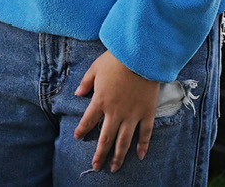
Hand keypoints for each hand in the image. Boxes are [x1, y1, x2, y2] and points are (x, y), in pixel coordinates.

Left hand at [73, 50, 157, 172]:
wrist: (140, 56)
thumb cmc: (116, 60)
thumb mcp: (95, 68)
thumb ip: (86, 82)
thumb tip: (78, 93)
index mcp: (100, 101)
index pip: (88, 121)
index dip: (82, 130)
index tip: (78, 137)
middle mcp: (115, 112)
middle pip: (106, 138)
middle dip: (100, 154)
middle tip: (96, 167)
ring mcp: (132, 114)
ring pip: (124, 141)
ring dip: (119, 156)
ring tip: (115, 168)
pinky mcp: (146, 113)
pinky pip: (145, 133)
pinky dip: (143, 145)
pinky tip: (139, 156)